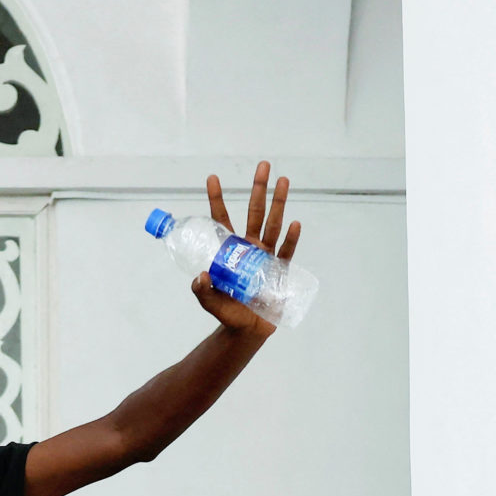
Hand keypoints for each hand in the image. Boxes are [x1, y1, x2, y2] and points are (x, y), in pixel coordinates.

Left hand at [190, 162, 302, 339]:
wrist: (247, 330)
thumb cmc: (228, 312)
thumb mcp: (210, 301)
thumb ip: (203, 290)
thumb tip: (200, 276)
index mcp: (230, 250)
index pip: (222, 219)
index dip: (217, 199)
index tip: (212, 178)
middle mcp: (250, 247)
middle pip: (255, 212)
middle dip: (259, 189)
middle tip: (263, 165)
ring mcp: (267, 256)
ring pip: (274, 224)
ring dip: (279, 203)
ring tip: (284, 181)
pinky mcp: (280, 270)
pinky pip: (287, 251)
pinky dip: (292, 238)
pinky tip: (296, 223)